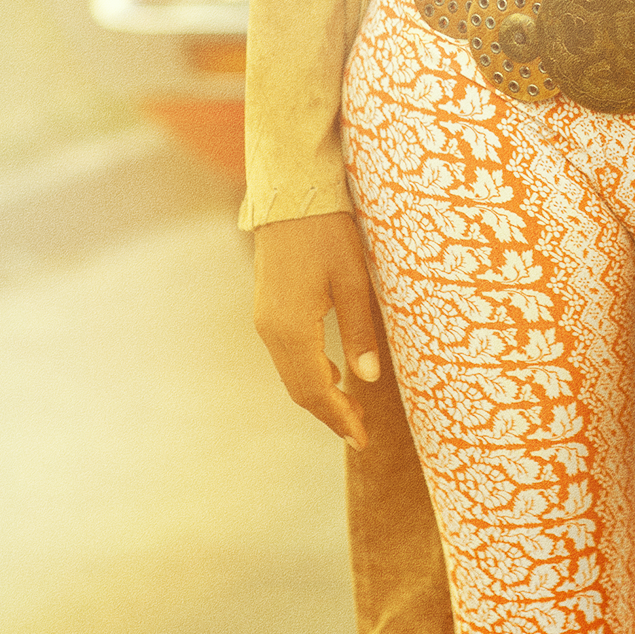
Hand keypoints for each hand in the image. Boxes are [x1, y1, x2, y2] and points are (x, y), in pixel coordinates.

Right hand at [253, 210, 379, 449]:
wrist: (291, 194)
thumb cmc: (327, 231)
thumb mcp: (353, 280)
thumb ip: (359, 331)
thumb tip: (369, 379)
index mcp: (292, 328)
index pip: (315, 390)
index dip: (338, 418)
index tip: (362, 440)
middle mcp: (271, 330)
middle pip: (299, 388)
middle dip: (329, 413)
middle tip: (361, 431)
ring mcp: (265, 319)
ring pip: (290, 373)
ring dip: (319, 393)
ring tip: (353, 407)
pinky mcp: (267, 307)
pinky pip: (286, 353)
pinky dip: (308, 371)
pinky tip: (332, 372)